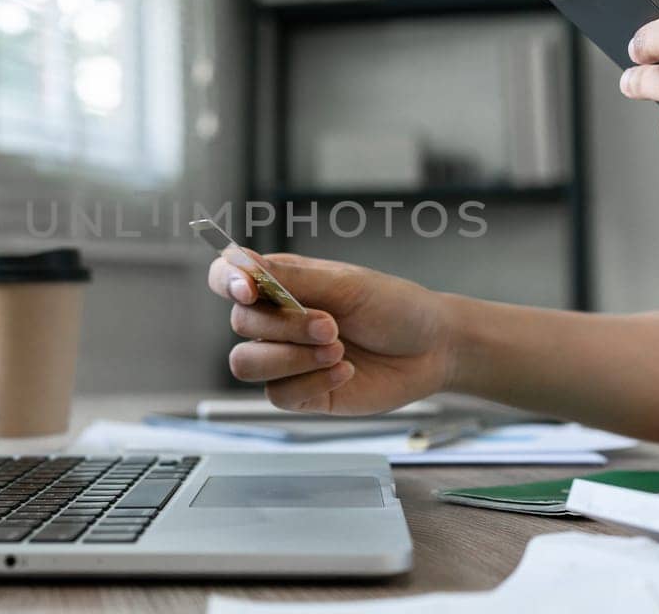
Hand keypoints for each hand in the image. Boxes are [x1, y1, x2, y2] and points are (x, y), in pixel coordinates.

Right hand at [206, 252, 452, 414]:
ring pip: (247, 364)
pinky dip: (312, 382)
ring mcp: (287, 358)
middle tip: (332, 325)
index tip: (248, 290)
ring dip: (292, 358)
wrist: (433, 349)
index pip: (225, 276)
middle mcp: (277, 320)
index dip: (226, 281)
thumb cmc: (395, 307)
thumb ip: (290, 278)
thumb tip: (242, 263)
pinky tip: (346, 371)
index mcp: (281, 283)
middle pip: (240, 324)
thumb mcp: (347, 285)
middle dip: (286, 326)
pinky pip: (278, 394)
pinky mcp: (302, 393)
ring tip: (338, 350)